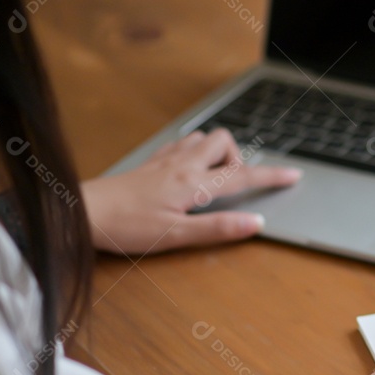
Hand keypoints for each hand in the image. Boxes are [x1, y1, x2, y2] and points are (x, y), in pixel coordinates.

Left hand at [82, 129, 300, 254]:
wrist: (82, 212)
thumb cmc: (126, 226)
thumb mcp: (176, 235)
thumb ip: (218, 228)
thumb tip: (255, 224)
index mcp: (193, 183)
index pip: (242, 176)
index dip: (271, 177)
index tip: (293, 175)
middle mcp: (182, 165)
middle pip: (224, 141)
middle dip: (238, 157)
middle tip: (234, 185)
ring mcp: (165, 160)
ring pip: (202, 139)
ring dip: (216, 152)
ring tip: (213, 180)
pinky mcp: (150, 163)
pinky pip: (181, 144)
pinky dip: (195, 151)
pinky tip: (188, 170)